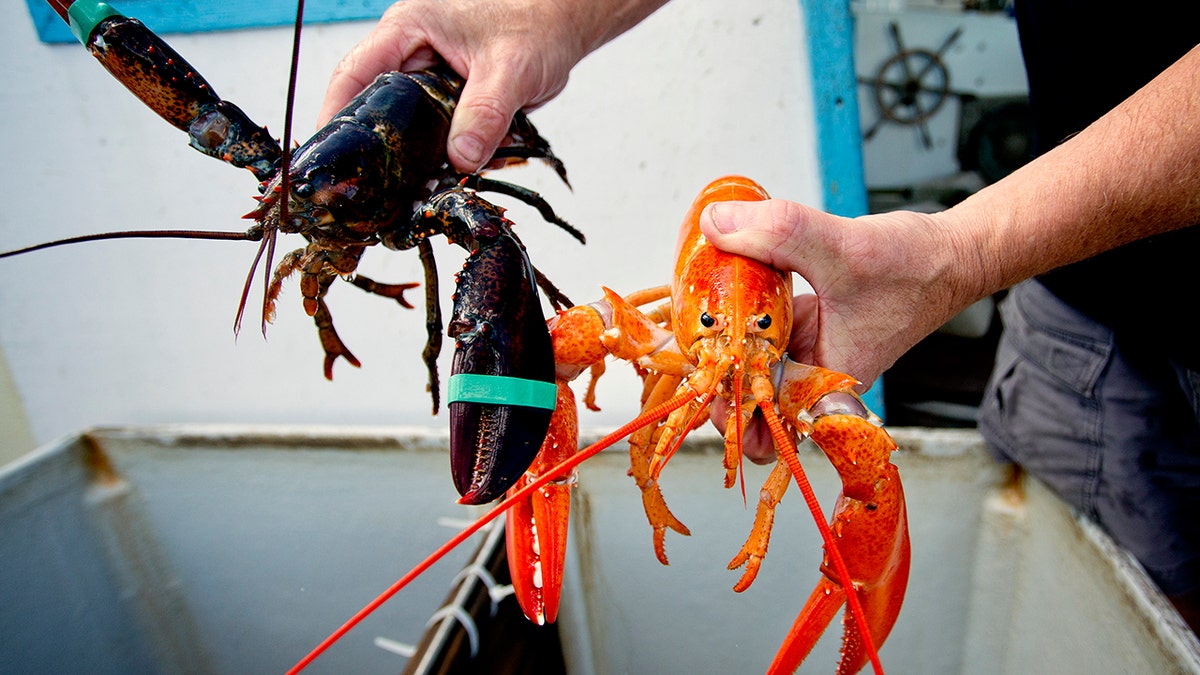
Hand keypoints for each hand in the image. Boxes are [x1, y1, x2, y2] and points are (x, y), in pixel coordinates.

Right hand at [318, 0, 585, 172]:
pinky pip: (439, 133)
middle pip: (377, 107)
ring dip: (420, 156)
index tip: (330, 155)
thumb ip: (485, 114)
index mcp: (409, 30)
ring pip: (410, 126)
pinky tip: (461, 170)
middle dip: (382, 147)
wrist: (564, 25)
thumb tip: (460, 159)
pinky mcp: (451, 99)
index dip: (335, 114)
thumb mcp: (509, 69)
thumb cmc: (536, 22)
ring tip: (424, 185)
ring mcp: (430, 78)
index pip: (355, 74)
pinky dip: (449, 153)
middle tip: (379, 187)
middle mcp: (412, 54)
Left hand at [699, 199, 977, 460]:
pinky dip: (738, 314)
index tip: (694, 379)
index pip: (762, 426)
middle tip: (682, 348)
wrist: (948, 254)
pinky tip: (718, 289)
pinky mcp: (803, 326)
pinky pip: (759, 331)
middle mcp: (810, 378)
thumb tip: (718, 224)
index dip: (722, 413)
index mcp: (822, 386)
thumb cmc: (914, 268)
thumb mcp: (840, 248)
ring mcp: (805, 352)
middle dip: (711, 381)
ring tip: (689, 321)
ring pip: (748, 366)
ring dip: (719, 345)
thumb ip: (777, 233)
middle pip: (745, 405)